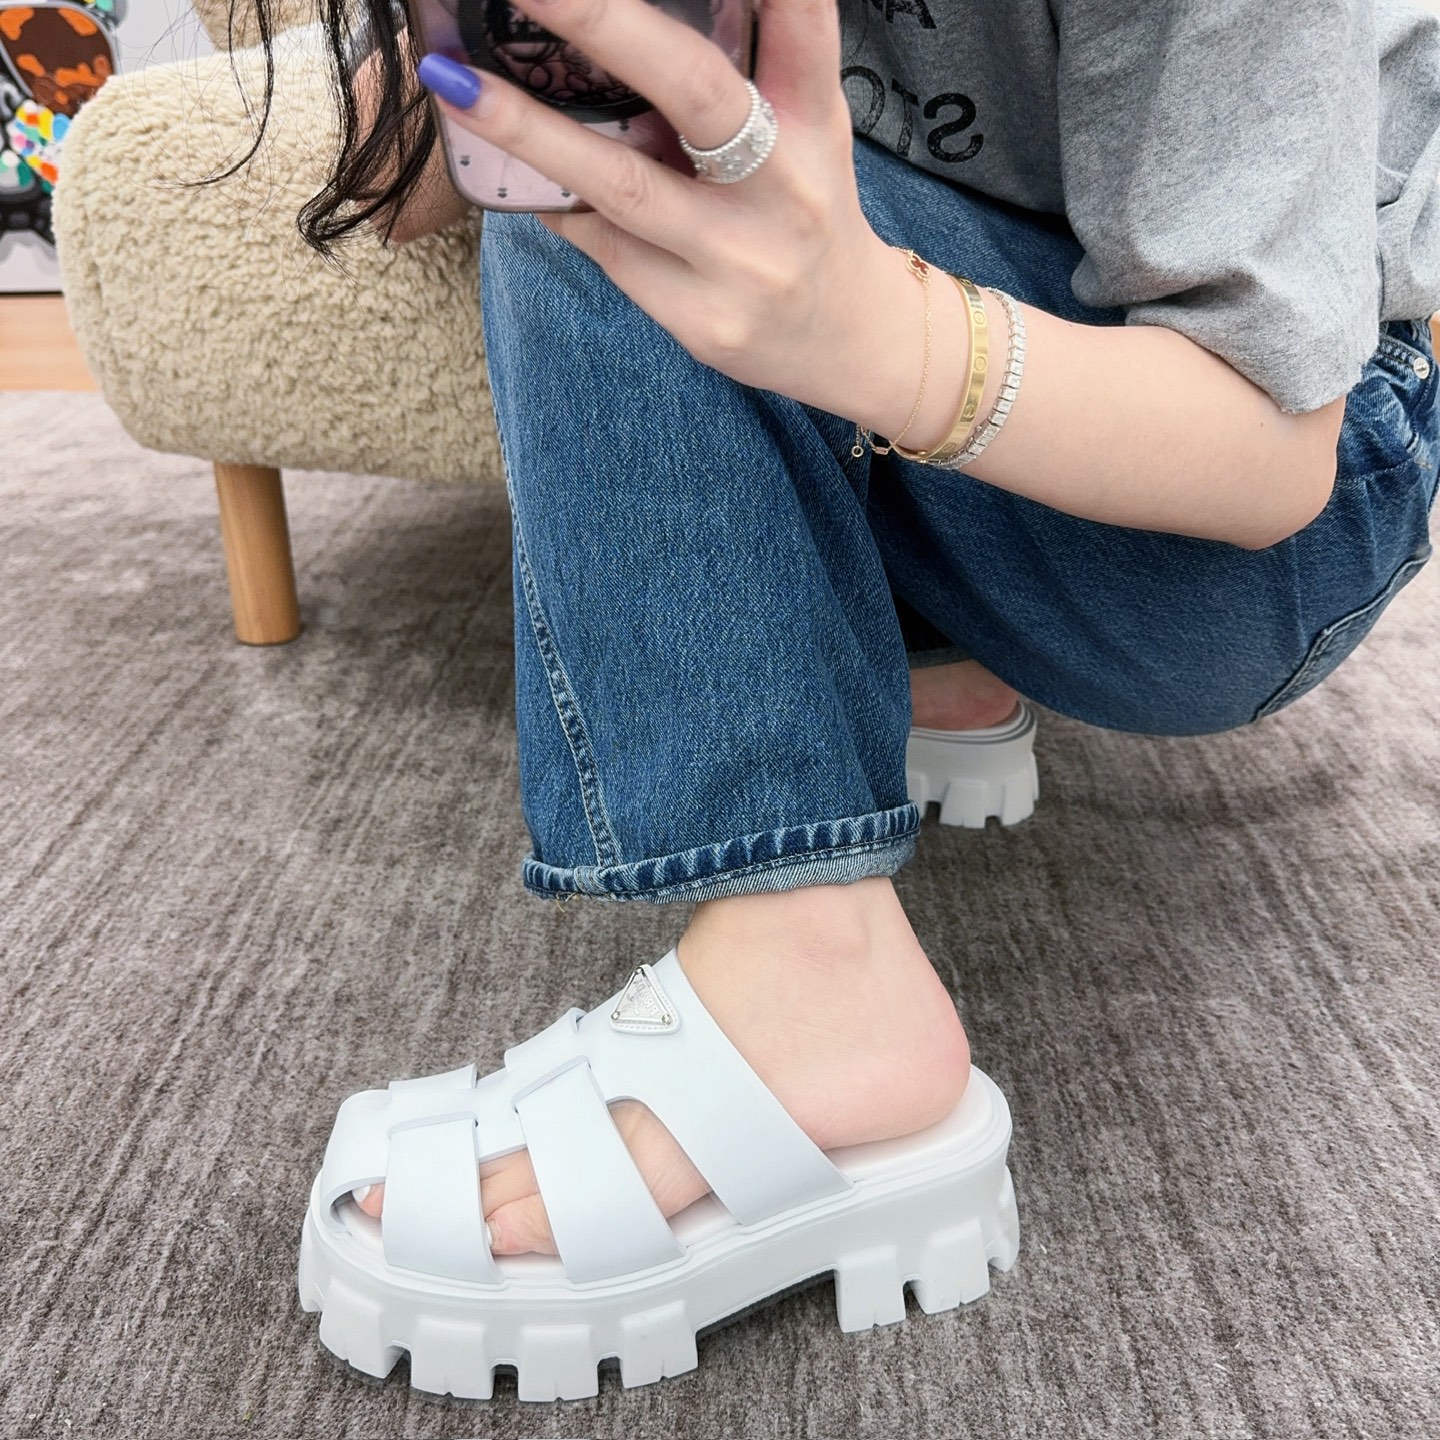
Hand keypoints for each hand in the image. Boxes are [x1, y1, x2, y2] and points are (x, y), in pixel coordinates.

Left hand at [418, 0, 934, 434]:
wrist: (845, 339)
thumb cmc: (803, 209)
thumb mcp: (805, 123)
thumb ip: (754, 55)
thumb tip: (652, 6)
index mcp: (813, 118)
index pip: (799, 22)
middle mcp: (785, 185)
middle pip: (696, 92)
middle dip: (604, 24)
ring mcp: (741, 260)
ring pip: (624, 188)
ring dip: (531, 131)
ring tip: (454, 82)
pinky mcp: (702, 319)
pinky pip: (605, 247)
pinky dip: (556, 201)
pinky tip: (519, 173)